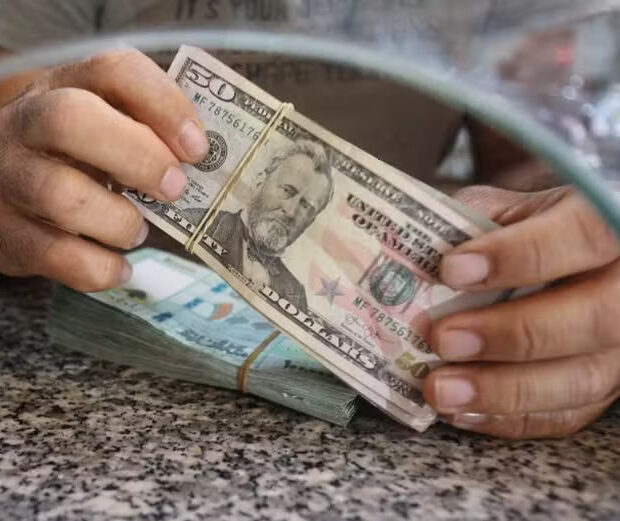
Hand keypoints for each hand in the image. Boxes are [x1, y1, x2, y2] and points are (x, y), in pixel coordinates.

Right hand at [0, 50, 208, 289]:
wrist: (5, 186)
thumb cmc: (77, 157)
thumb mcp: (106, 127)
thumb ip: (148, 132)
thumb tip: (208, 164)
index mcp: (67, 86)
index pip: (115, 72)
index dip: (165, 106)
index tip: (198, 149)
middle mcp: (26, 122)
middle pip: (71, 120)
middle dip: (138, 157)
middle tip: (174, 189)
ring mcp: (8, 176)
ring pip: (59, 194)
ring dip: (118, 221)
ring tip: (136, 232)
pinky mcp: (5, 232)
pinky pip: (52, 254)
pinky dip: (98, 268)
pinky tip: (119, 267)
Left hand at [423, 185, 619, 438]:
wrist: (564, 257)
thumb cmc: (528, 230)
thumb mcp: (506, 208)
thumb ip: (471, 223)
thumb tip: (412, 259)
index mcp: (606, 225)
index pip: (581, 236)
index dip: (518, 256)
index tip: (451, 269)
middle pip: (594, 319)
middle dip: (511, 333)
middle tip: (443, 338)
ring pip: (582, 379)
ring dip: (503, 390)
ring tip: (441, 390)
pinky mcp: (602, 387)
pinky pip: (566, 415)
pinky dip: (509, 418)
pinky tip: (462, 412)